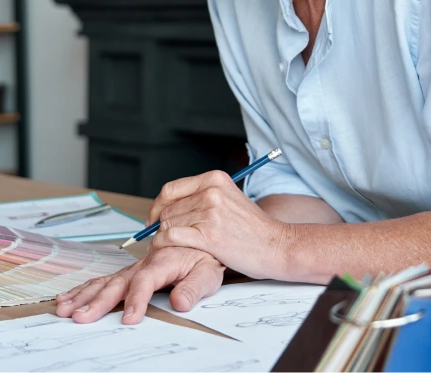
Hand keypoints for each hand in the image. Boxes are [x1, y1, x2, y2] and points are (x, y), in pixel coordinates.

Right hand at [55, 247, 223, 323]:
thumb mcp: (209, 272)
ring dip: (84, 294)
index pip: (145, 281)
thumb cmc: (207, 255)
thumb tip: (179, 303)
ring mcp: (135, 267)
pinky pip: (106, 278)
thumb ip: (194, 287)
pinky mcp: (131, 271)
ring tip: (65, 308)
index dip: (137, 299)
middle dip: (97, 300)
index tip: (130, 319)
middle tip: (80, 316)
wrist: (205, 235)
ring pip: (106, 280)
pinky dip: (86, 288)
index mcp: (163, 260)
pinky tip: (69, 296)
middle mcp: (144, 262)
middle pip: (117, 282)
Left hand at [148, 170, 289, 279]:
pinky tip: (167, 251)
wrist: (276, 245)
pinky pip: (172, 237)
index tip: (154, 219)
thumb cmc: (252, 228)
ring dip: (163, 238)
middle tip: (162, 239)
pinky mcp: (208, 235)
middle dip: (161, 226)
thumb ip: (201, 197)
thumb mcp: (228, 199)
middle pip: (168, 208)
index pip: (171, 189)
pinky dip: (163, 245)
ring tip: (169, 248)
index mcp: (214, 179)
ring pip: (168, 223)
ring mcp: (210, 212)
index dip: (157, 206)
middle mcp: (211, 191)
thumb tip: (167, 207)